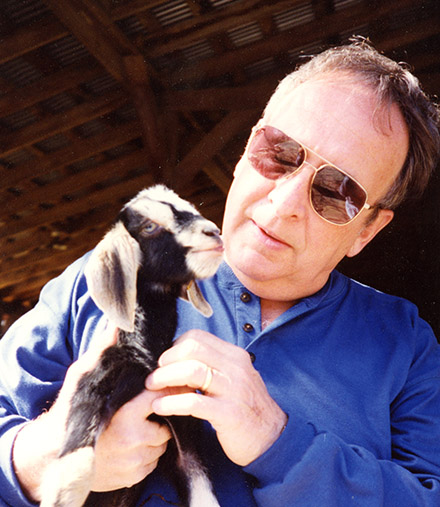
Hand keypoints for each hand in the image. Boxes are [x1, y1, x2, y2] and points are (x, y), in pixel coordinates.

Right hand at [13, 325, 170, 498]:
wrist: (52, 456)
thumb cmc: (70, 410)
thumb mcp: (83, 376)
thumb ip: (104, 350)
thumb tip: (117, 324)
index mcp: (126, 415)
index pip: (163, 396)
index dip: (165, 387)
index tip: (161, 384)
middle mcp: (134, 442)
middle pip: (168, 420)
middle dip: (162, 411)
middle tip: (148, 405)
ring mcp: (135, 462)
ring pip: (163, 441)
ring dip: (157, 432)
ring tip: (140, 422)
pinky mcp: (134, 477)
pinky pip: (155, 460)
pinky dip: (149, 450)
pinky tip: (133, 442)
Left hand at [146, 330, 286, 465]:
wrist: (272, 437)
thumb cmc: (246, 407)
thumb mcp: (233, 378)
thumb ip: (212, 366)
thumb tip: (176, 360)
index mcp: (234, 355)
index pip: (198, 337)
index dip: (175, 347)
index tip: (165, 362)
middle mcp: (235, 368)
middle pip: (192, 349)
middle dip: (167, 361)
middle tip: (155, 376)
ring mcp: (234, 390)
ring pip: (192, 371)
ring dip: (165, 378)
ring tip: (153, 388)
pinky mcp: (229, 414)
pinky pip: (194, 403)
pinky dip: (171, 403)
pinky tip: (160, 407)